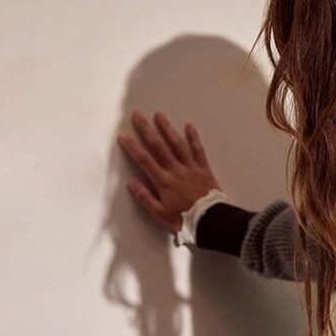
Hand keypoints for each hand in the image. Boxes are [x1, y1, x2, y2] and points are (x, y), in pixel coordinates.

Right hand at [118, 109, 219, 234]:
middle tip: (137, 114)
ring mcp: (191, 168)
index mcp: (163, 181)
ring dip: (167, 128)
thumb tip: (131, 182)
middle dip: (146, 129)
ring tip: (159, 115)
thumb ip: (145, 198)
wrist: (212, 221)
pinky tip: (189, 126)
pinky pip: (198, 151)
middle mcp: (176, 170)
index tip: (123, 135)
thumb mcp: (160, 214)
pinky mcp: (204, 169)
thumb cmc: (185, 220)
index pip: (144, 160)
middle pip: (158, 146)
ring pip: (177, 144)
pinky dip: (193, 138)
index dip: (132, 147)